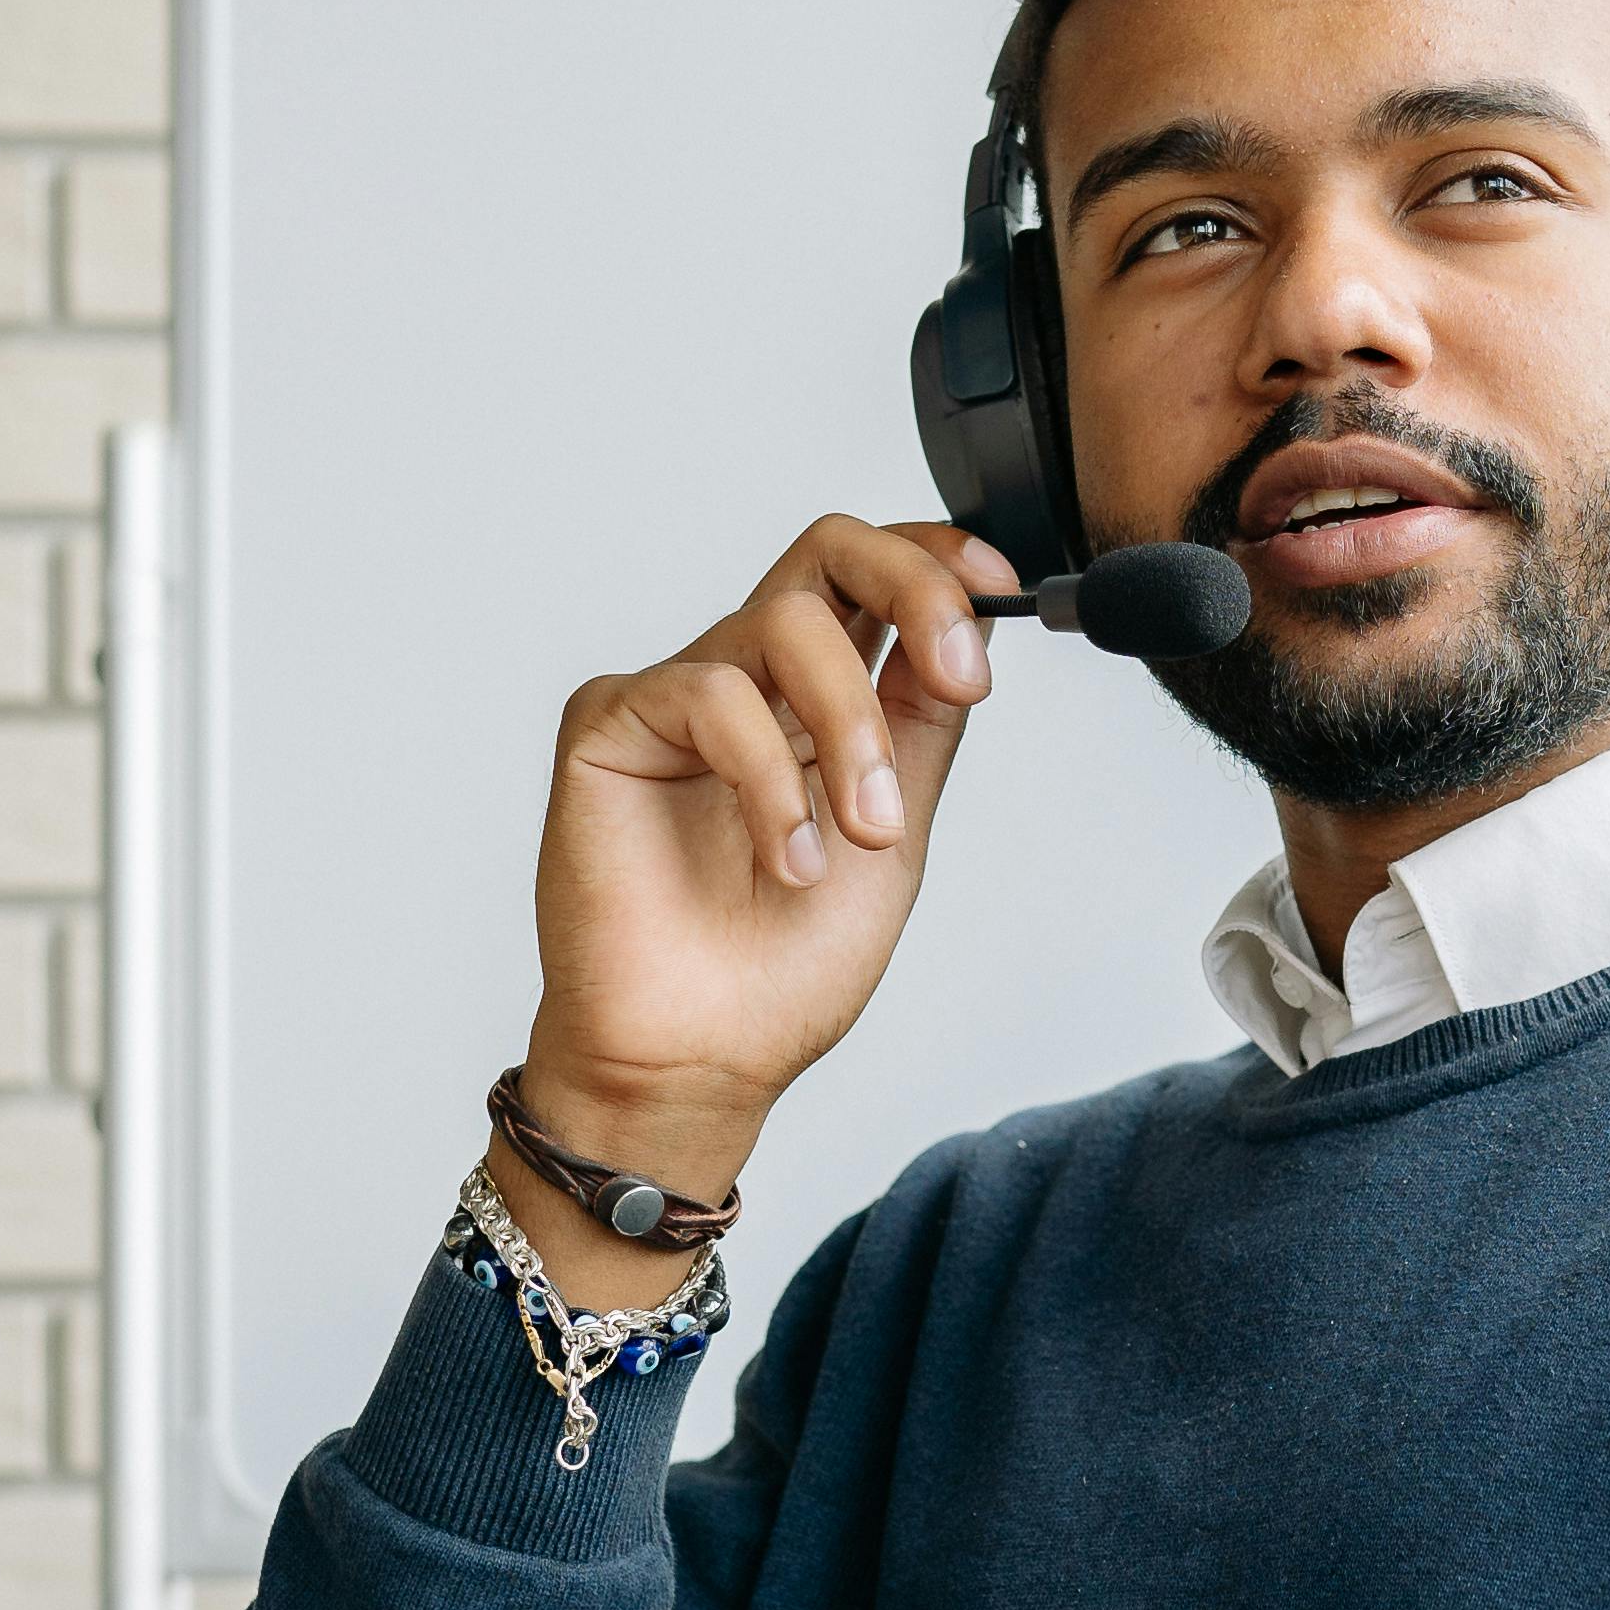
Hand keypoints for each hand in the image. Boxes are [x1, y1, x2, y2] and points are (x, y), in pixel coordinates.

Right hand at [511, 517, 1013, 1257]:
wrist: (704, 1061)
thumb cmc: (782, 970)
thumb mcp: (896, 833)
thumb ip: (922, 728)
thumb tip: (973, 632)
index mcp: (818, 698)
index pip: (873, 576)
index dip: (937, 557)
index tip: (1000, 587)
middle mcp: (749, 680)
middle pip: (829, 549)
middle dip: (914, 588)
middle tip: (962, 674)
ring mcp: (677, 696)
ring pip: (787, 624)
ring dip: (853, 729)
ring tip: (863, 833)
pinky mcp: (609, 725)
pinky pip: (711, 694)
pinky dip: (770, 779)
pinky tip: (786, 861)